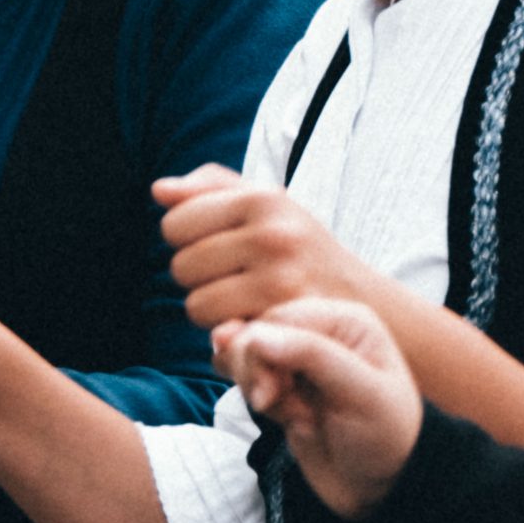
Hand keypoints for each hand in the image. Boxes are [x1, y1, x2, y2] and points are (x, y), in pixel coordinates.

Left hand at [157, 164, 378, 330]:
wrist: (364, 302)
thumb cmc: (303, 249)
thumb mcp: (268, 203)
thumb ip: (210, 188)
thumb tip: (159, 191)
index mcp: (262, 199)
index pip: (175, 223)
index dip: (186, 241)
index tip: (215, 247)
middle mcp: (273, 236)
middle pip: (181, 267)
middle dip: (198, 278)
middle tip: (232, 279)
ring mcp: (281, 281)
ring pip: (196, 306)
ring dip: (211, 310)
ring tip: (242, 301)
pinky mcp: (284, 324)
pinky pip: (221, 334)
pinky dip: (229, 333)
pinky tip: (252, 322)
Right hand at [215, 296, 421, 519]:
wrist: (380, 487)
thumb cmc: (386, 437)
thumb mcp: (362, 393)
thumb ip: (312, 356)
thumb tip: (256, 335)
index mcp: (344, 321)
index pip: (278, 319)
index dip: (261, 352)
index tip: (268, 395)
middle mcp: (319, 333)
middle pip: (254, 335)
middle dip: (259, 375)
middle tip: (285, 408)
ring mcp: (297, 361)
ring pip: (244, 357)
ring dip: (259, 390)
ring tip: (296, 416)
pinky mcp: (281, 387)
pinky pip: (245, 378)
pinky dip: (255, 399)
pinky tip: (281, 416)